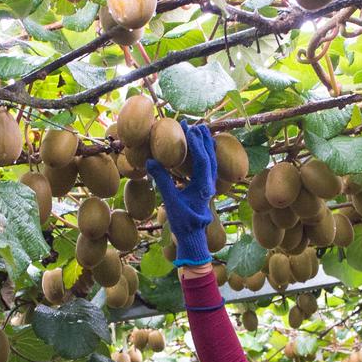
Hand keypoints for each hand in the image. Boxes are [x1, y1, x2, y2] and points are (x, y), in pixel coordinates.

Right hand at [144, 123, 218, 266]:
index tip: (189, 128)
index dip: (196, 143)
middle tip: (197, 125)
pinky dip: (205, 156)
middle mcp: (209, 183)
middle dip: (204, 140)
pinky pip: (208, 168)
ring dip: (206, 147)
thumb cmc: (182, 221)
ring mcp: (208, 186)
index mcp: (204, 185)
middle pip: (210, 157)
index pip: (202, 159)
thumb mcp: (170, 200)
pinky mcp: (204, 189)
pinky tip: (200, 153)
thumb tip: (150, 161)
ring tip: (202, 133)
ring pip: (211, 162)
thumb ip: (162, 180)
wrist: (192, 237)